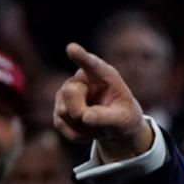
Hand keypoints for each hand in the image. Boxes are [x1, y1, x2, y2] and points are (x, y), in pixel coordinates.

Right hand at [54, 43, 151, 161]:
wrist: (115, 126)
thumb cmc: (123, 115)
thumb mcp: (124, 119)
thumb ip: (108, 117)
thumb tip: (84, 117)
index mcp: (103, 75)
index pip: (91, 64)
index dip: (81, 56)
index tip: (72, 48)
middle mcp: (80, 80)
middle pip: (70, 93)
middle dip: (81, 112)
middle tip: (95, 121)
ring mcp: (65, 94)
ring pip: (64, 111)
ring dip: (84, 127)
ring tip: (99, 125)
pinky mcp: (58, 110)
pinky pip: (61, 125)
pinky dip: (77, 134)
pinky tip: (89, 131)